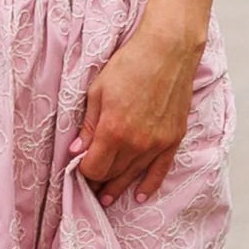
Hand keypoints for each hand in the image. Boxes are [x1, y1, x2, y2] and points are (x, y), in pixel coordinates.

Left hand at [75, 10, 203, 205]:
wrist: (168, 50)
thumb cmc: (129, 64)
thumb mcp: (97, 91)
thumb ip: (88, 126)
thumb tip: (75, 152)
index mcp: (113, 131)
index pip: (93, 167)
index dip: (83, 171)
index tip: (77, 168)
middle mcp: (136, 143)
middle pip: (112, 174)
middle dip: (98, 181)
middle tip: (88, 187)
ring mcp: (157, 144)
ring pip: (133, 175)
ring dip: (118, 187)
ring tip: (106, 198)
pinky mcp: (173, 139)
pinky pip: (160, 171)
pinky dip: (149, 186)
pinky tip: (139, 196)